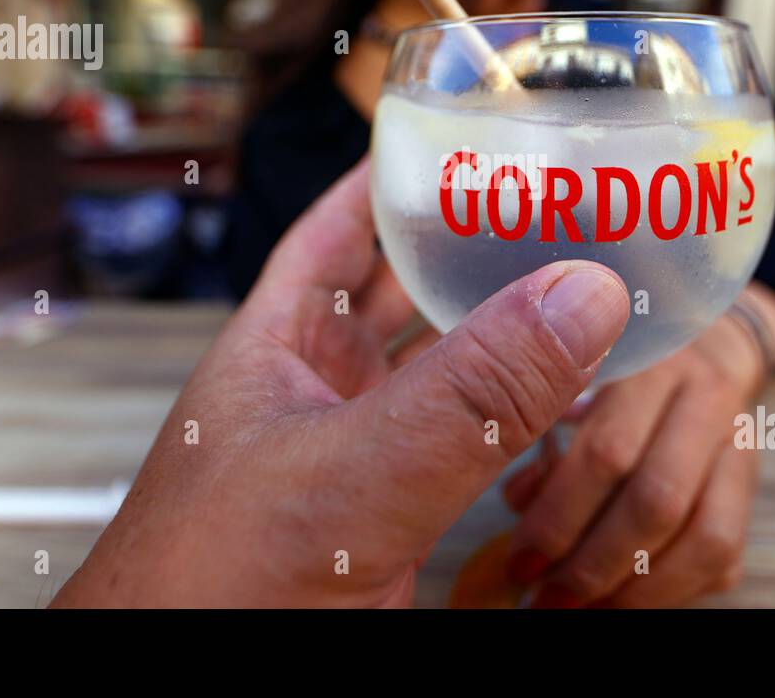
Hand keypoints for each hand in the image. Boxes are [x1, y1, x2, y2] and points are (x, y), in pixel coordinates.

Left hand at [53, 162, 629, 607]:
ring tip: (576, 283)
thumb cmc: (206, 591)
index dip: (393, 175)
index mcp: (277, 349)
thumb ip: (466, 395)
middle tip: (551, 206)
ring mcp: (353, 459)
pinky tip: (561, 400)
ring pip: (441, 373)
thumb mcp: (347, 475)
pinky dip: (513, 421)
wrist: (194, 693)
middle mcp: (315, 394)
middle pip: (400, 295)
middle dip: (469, 249)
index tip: (461, 134)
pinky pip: (463, 448)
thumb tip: (580, 295)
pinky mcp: (388, 522)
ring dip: (500, 335)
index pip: (336, 232)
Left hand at [503, 286, 774, 607]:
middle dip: (595, 563)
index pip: (608, 450)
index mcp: (648, 357)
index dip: (559, 516)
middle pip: (658, 500)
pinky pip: (726, 553)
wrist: (693, 333)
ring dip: (640, 589)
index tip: (521, 556)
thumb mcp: (564, 366)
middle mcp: (704, 392)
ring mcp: (738, 437)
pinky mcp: (750, 478)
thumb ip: (534, 417)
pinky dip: (675, 588)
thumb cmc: (605, 354)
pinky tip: (624, 594)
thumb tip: (519, 499)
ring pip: (707, 536)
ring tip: (584, 605)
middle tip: (546, 596)